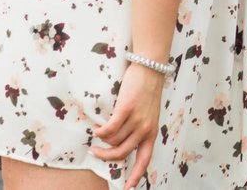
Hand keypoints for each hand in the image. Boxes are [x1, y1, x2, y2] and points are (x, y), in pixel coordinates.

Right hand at [91, 62, 162, 186]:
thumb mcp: (149, 114)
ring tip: (97, 132)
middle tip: (95, 151)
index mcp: (152, 133)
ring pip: (113, 140)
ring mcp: (137, 119)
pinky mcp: (127, 109)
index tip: (127, 189)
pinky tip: (97, 128)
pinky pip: (109, 128)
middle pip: (121, 154)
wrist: (151, 68)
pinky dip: (100, 131)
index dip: (135, 177)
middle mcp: (145, 129)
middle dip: (105, 156)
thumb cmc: (147, 91)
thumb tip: (120, 144)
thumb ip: (139, 130)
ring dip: (101, 140)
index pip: (144, 161)